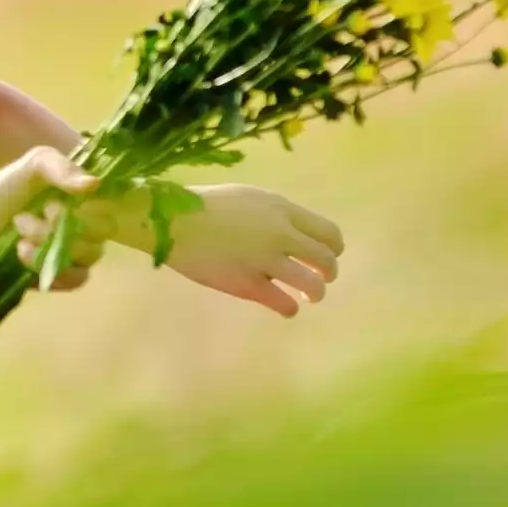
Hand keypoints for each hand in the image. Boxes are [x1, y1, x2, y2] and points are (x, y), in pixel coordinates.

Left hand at [0, 147, 102, 290]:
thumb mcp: (34, 165)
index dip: (89, 208)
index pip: (111, 208)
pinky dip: (46, 265)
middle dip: (61, 226)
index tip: (55, 201)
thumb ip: (62, 168)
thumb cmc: (9, 187)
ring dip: (49, 243)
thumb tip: (95, 184)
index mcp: (88, 200)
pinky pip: (73, 279)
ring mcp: (76, 254)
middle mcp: (88, 227)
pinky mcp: (60, 277)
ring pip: (86, 257)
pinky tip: (21, 251)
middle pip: (100, 235)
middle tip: (29, 215)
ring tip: (19, 234)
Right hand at [162, 184, 343, 316]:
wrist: (173, 221)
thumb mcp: (249, 198)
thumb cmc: (206, 206)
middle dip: (329, 272)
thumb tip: (295, 232)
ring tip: (308, 295)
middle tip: (322, 278)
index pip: (328, 232)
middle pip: (325, 259)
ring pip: (312, 285)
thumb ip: (276, 214)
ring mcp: (265, 260)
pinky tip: (286, 307)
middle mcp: (280, 233)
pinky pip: (284, 303)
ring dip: (315, 293)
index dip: (334, 248)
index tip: (327, 255)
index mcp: (281, 209)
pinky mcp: (247, 284)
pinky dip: (290, 307)